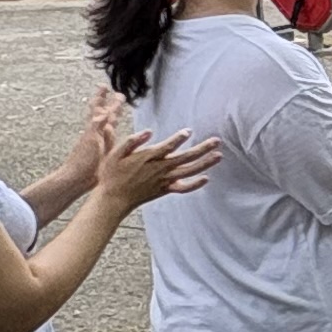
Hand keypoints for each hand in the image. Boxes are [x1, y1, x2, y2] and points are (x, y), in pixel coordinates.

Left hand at [53, 87, 125, 189]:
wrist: (77, 179)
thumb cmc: (84, 163)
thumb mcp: (92, 140)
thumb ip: (97, 125)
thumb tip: (103, 110)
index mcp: (97, 129)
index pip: (104, 109)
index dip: (108, 100)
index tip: (111, 90)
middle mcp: (98, 133)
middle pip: (102, 112)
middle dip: (105, 101)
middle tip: (105, 89)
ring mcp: (98, 142)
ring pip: (103, 123)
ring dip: (107, 113)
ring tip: (109, 106)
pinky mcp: (101, 152)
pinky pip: (107, 136)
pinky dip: (109, 130)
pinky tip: (109, 131)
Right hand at [95, 124, 221, 204]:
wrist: (113, 199)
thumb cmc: (111, 174)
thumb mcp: (114, 154)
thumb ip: (131, 141)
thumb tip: (148, 132)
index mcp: (148, 158)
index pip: (167, 147)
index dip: (178, 139)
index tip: (188, 131)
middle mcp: (159, 169)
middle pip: (185, 158)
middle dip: (202, 149)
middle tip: (217, 140)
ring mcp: (163, 180)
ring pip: (188, 171)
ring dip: (205, 163)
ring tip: (219, 155)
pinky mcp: (164, 190)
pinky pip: (183, 188)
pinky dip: (195, 184)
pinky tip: (206, 178)